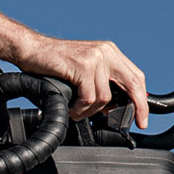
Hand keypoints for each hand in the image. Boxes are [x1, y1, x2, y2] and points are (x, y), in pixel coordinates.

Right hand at [17, 36, 148, 128]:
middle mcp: (106, 52)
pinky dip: (80, 109)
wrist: (31, 50)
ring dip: (91, 111)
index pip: (136, 76)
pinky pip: (89, 98)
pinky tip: (71, 108)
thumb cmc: (52, 63)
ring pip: (105, 97)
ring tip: (77, 111)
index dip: (142, 98)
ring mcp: (95, 58)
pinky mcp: (82, 66)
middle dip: (138, 107)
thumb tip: (111, 109)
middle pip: (133, 83)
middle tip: (136, 123)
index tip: (142, 116)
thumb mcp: (83, 71)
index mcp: (109, 52)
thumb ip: (100, 84)